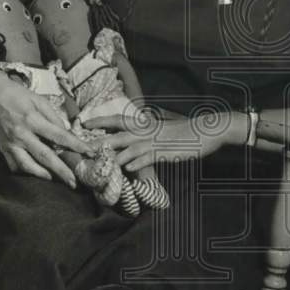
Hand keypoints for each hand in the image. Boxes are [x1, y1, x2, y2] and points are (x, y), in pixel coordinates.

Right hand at [0, 66, 91, 185]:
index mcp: (33, 120)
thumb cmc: (17, 95)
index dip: (76, 145)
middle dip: (61, 171)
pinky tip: (34, 173)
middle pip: (45, 156)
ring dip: (43, 175)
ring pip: (28, 166)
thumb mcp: (39, 100)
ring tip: (54, 179)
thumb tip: (66, 132)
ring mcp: (10, 143)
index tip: (89, 153)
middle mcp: (21, 134)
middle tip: (73, 182)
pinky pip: (14, 165)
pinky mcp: (2, 148)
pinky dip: (25, 171)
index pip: (59, 136)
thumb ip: (53, 117)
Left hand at [83, 109, 246, 172]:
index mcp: (146, 124)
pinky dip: (137, 162)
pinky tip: (127, 169)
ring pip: (130, 147)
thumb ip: (148, 133)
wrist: (207, 130)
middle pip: (118, 135)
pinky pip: (148, 158)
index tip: (84, 123)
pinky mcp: (166, 152)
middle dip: (100, 141)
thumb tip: (136, 140)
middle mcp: (147, 131)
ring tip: (100, 162)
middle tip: (83, 147)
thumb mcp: (163, 129)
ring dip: (114, 155)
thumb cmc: (185, 131)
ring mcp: (156, 142)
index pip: (118, 120)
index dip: (101, 121)